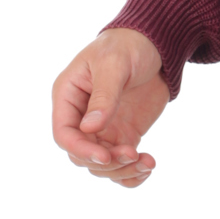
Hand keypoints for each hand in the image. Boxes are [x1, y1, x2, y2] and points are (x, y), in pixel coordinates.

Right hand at [51, 28, 169, 186]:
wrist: (155, 45)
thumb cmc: (128, 46)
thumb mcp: (114, 64)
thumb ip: (103, 95)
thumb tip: (89, 128)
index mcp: (68, 97)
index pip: (64, 134)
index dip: (81, 150)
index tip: (106, 156)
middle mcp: (81, 117)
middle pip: (82, 155)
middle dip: (106, 162)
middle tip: (133, 155)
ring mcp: (102, 128)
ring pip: (101, 164)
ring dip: (122, 170)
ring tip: (147, 163)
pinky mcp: (123, 134)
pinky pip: (120, 162)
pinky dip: (131, 173)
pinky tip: (147, 168)